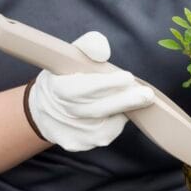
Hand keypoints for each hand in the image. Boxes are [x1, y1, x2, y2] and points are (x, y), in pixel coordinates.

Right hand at [27, 31, 154, 151]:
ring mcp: (70, 132)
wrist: (44, 109)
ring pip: (106, 124)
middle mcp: (62, 114)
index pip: (83, 88)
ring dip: (123, 110)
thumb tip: (104, 53)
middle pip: (98, 109)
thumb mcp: (70, 55)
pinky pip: (106, 134)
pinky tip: (115, 111)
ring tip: (131, 98)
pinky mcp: (79, 144)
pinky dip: (116, 121)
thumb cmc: (64, 76)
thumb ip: (89, 46)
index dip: (107, 84)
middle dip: (125, 101)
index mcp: (57, 89)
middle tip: (146, 95)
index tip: (128, 77)